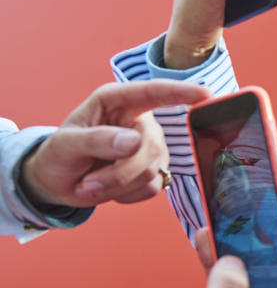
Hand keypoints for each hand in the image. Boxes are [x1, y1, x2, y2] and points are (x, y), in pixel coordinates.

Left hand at [20, 81, 209, 207]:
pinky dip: (127, 195)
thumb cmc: (59, 155)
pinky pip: (153, 187)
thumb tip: (134, 141)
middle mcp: (139, 121)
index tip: (205, 95)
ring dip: (118, 185)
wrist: (60, 183)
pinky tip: (110, 188)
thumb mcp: (65, 145)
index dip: (181, 92)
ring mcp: (151, 147)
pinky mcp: (156, 170)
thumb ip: (97, 140)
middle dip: (119, 172)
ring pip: (152, 171)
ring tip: (90, 185)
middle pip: (150, 148)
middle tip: (87, 183)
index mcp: (117, 101)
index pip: (153, 93)